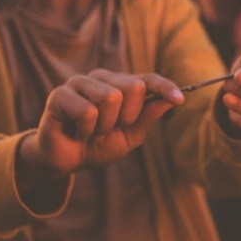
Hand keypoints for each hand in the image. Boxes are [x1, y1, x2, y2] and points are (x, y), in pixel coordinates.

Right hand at [18, 71, 183, 184]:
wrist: (67, 162)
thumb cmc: (98, 145)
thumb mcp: (130, 136)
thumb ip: (147, 117)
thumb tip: (172, 100)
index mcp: (120, 84)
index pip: (147, 79)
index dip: (165, 87)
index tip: (180, 100)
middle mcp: (101, 78)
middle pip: (132, 87)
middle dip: (127, 117)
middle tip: (109, 129)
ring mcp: (79, 83)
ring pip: (110, 98)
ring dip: (104, 125)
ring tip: (91, 131)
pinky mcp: (60, 95)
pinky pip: (87, 111)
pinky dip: (86, 130)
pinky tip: (76, 132)